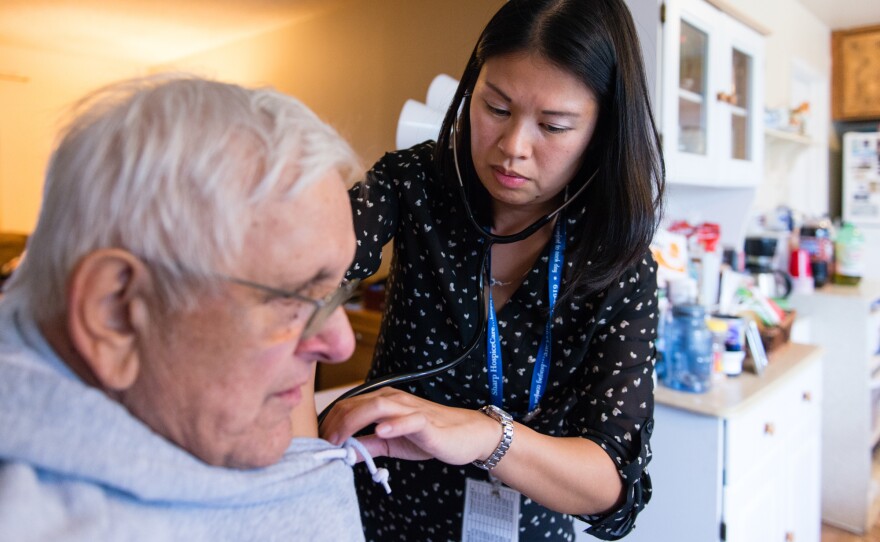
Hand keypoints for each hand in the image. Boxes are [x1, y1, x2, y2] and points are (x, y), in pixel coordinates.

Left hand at [319, 388, 499, 464]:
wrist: (466, 435)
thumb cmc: (430, 435)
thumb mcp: (392, 443)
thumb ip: (369, 445)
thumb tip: (344, 453)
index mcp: (384, 401)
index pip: (348, 405)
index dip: (330, 422)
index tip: (320, 441)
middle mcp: (394, 400)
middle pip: (357, 404)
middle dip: (335, 423)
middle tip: (324, 444)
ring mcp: (410, 409)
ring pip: (377, 406)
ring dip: (354, 422)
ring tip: (340, 439)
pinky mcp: (426, 422)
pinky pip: (408, 420)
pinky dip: (393, 424)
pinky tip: (380, 431)